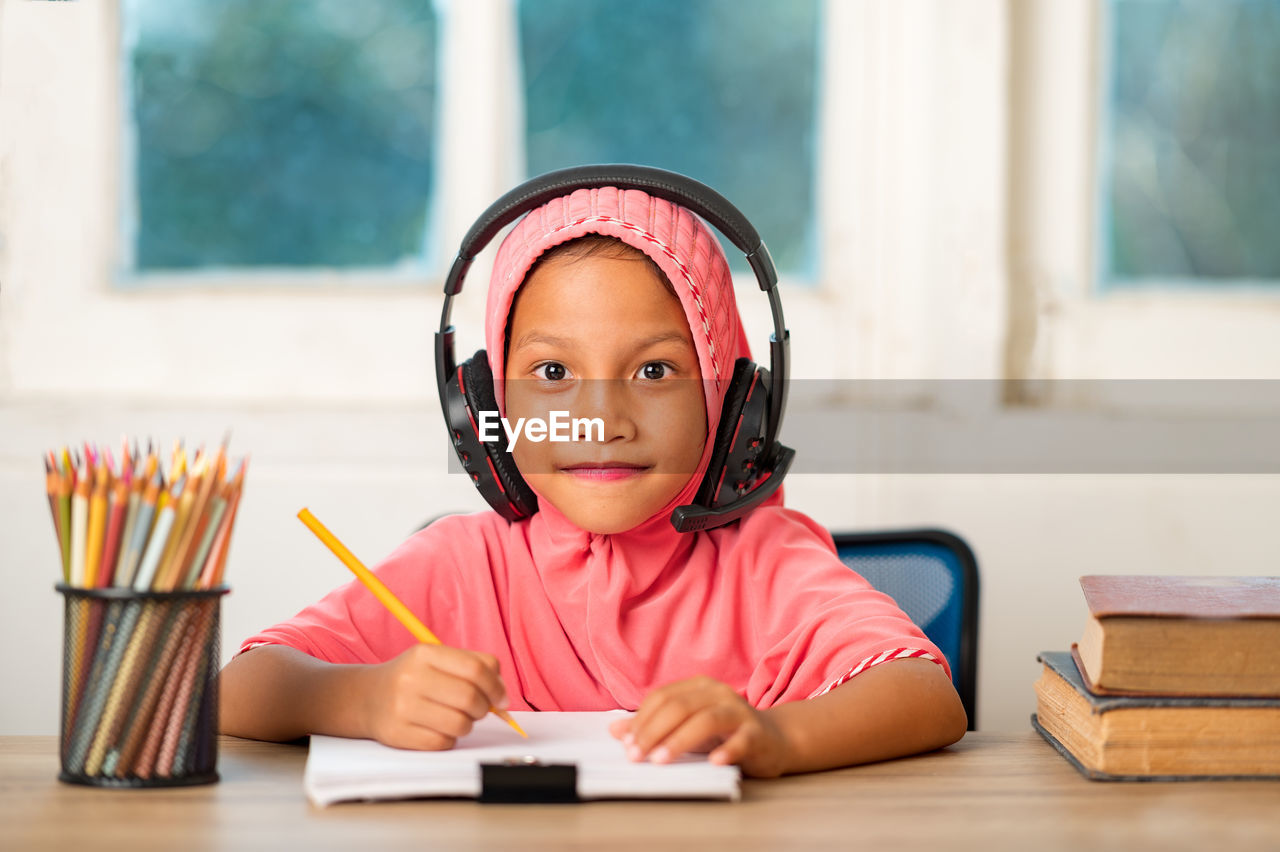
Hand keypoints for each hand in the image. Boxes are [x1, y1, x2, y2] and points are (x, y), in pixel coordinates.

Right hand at [361, 644, 507, 750]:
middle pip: (470, 698)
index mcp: (425, 654)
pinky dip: (449, 739)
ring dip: (467, 725)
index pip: (476, 669)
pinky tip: (439, 729)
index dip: (496, 686)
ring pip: (460, 724)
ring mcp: (403, 708)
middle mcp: (411, 679)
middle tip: (480, 710)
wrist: (367, 698)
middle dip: (484, 708)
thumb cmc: (413, 678)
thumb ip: (474, 666)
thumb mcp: (438, 660)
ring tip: (456, 718)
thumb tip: (502, 694)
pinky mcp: (398, 734)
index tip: (501, 698)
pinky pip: (442, 743)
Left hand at [608, 676, 790, 777]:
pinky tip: (713, 762)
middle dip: (653, 732)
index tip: (626, 746)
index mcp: (698, 687)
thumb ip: (654, 726)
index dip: (641, 721)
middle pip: (679, 707)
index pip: (661, 699)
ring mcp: (739, 711)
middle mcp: (718, 693)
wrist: (774, 740)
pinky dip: (727, 751)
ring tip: (660, 760)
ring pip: (705, 720)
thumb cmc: (724, 733)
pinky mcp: (757, 733)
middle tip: (636, 756)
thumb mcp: (686, 727)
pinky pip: (741, 740)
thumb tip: (614, 731)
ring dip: (679, 740)